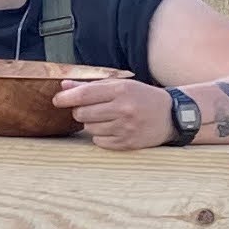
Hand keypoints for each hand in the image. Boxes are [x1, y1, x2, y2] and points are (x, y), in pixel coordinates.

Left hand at [53, 71, 177, 148]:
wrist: (171, 115)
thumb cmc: (142, 97)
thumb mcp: (121, 85)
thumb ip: (92, 86)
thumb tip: (64, 86)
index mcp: (121, 90)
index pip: (84, 95)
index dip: (66, 98)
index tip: (57, 100)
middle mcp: (123, 109)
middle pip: (82, 113)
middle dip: (80, 111)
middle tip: (90, 108)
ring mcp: (125, 128)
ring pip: (89, 128)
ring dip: (92, 123)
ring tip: (106, 118)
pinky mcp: (127, 143)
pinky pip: (99, 141)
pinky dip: (101, 135)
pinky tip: (113, 129)